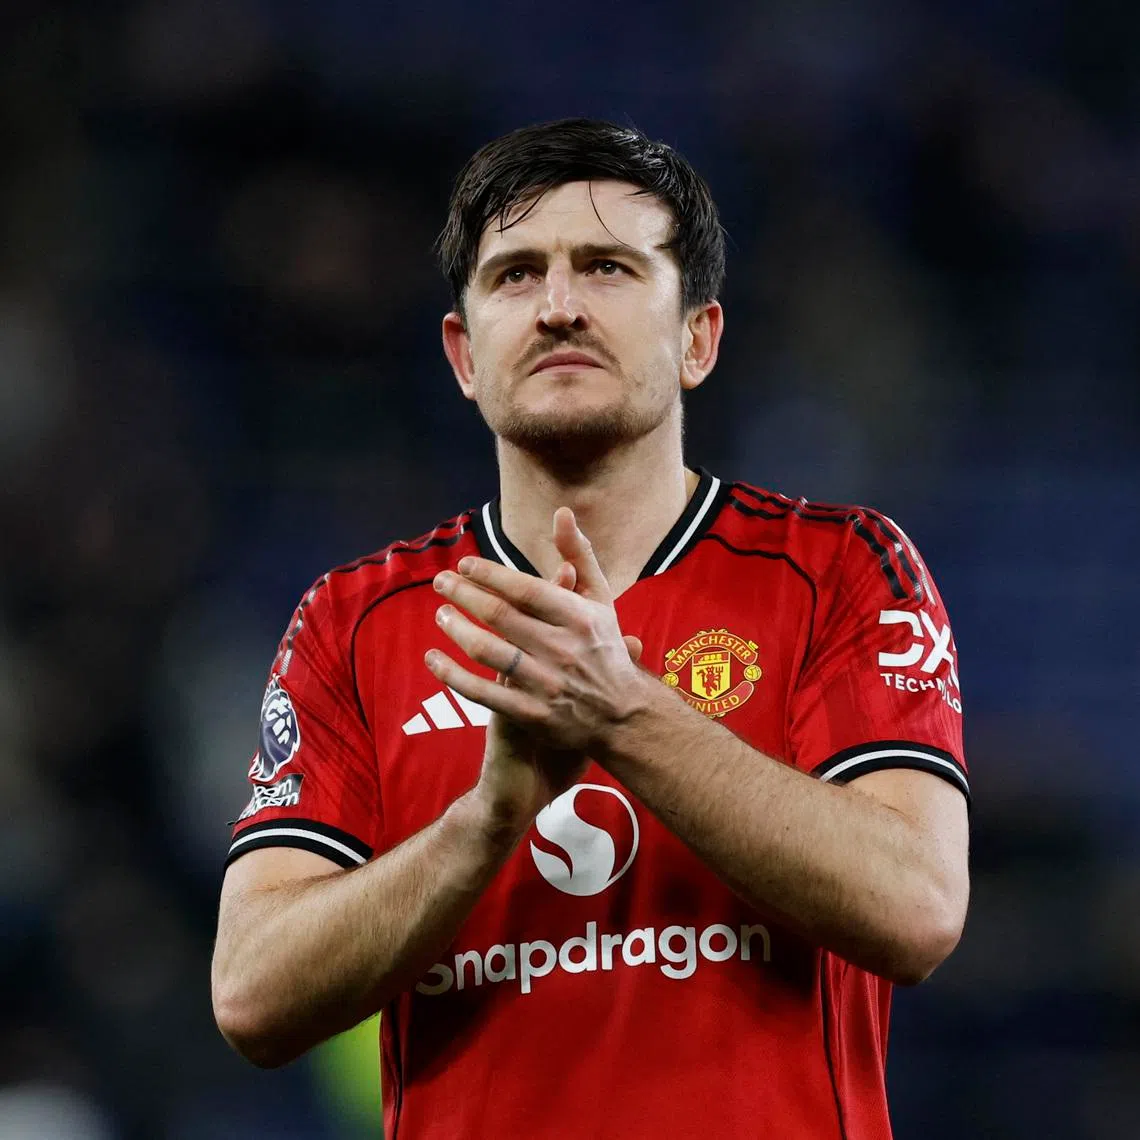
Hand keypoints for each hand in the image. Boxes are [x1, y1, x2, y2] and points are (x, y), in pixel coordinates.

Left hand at [425, 509, 646, 823]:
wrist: (623, 715)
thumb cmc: (604, 647)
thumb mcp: (601, 599)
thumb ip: (580, 555)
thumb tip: (561, 512)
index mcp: (579, 617)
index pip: (525, 589)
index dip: (489, 574)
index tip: (464, 564)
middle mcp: (562, 648)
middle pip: (500, 616)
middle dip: (463, 595)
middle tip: (440, 582)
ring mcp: (546, 684)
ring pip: (488, 652)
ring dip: (456, 629)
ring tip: (440, 614)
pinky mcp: (532, 714)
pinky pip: (483, 693)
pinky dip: (452, 675)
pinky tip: (433, 659)